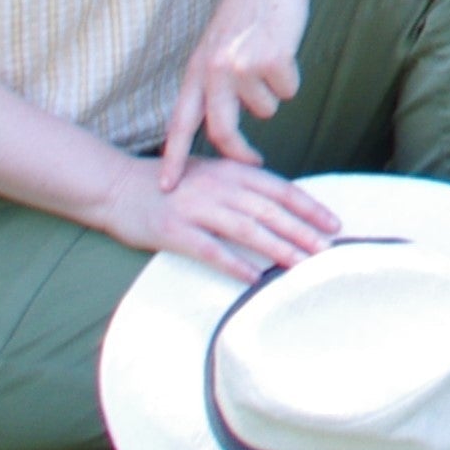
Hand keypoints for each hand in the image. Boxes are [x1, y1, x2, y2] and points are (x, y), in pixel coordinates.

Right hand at [101, 153, 339, 282]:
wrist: (116, 186)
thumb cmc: (170, 183)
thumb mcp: (210, 172)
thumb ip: (243, 183)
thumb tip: (281, 201)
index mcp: (231, 171)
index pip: (281, 189)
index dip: (309, 206)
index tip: (334, 223)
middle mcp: (218, 187)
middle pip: (270, 211)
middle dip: (302, 231)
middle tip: (327, 249)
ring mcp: (196, 208)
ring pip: (246, 230)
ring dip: (277, 248)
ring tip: (301, 264)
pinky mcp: (174, 231)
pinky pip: (211, 250)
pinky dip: (234, 264)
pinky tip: (254, 278)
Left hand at [162, 0, 318, 179]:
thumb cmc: (248, 13)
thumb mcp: (217, 46)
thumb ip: (212, 82)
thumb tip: (218, 127)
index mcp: (196, 70)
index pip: (179, 123)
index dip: (172, 157)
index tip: (167, 188)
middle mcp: (213, 70)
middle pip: (223, 131)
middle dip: (240, 154)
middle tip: (254, 162)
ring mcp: (242, 64)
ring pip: (266, 108)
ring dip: (274, 92)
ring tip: (270, 59)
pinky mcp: (271, 59)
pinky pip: (289, 91)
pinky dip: (292, 78)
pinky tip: (284, 49)